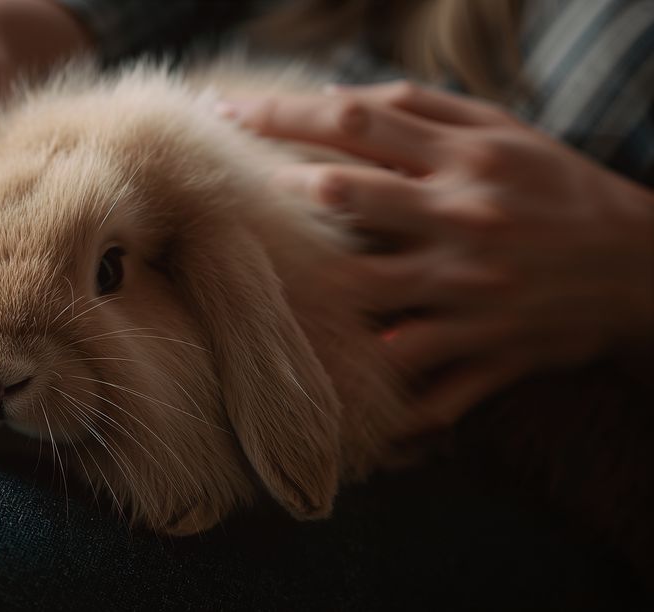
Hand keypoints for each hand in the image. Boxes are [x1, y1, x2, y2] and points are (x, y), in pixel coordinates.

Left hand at [220, 82, 653, 428]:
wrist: (640, 268)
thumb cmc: (559, 188)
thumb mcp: (506, 132)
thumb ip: (427, 110)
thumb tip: (342, 98)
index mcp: (466, 160)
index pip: (357, 122)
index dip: (281, 113)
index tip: (224, 113)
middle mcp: (462, 220)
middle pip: (348, 195)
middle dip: (277, 188)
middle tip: (226, 190)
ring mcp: (470, 290)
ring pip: (365, 288)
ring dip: (305, 285)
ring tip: (254, 284)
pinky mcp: (484, 350)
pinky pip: (419, 382)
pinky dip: (373, 389)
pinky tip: (329, 393)